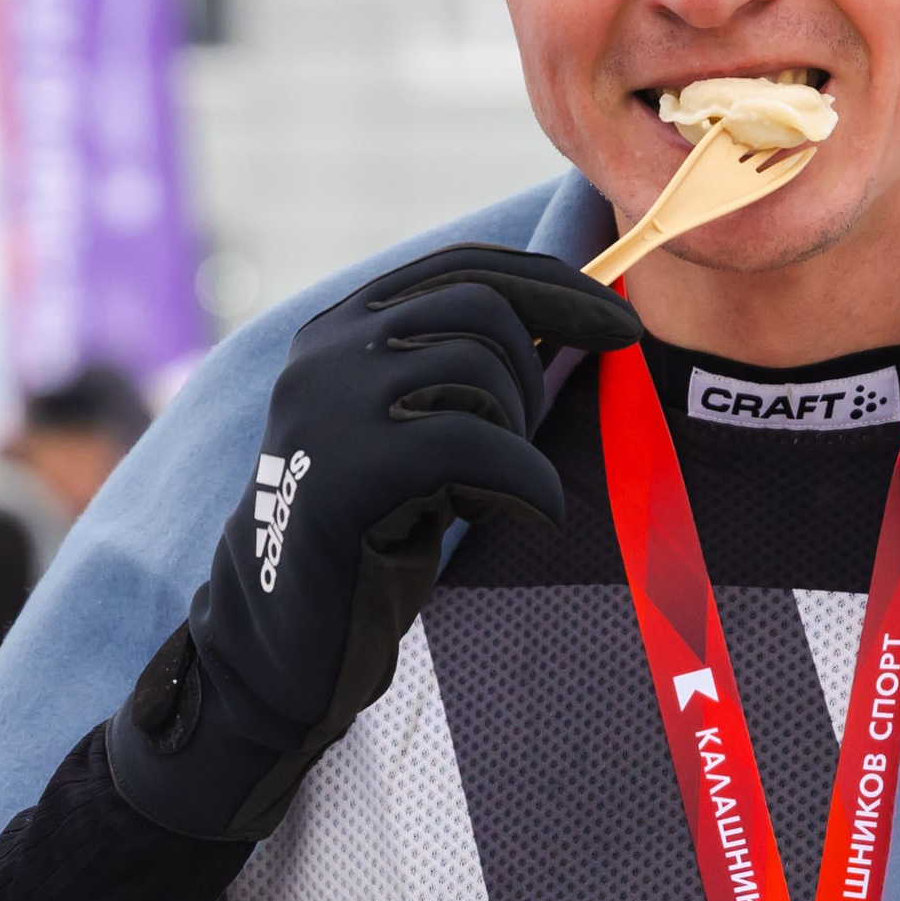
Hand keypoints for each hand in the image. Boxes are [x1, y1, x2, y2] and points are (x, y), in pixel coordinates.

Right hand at [107, 245, 639, 842]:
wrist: (279, 634)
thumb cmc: (368, 535)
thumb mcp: (412, 429)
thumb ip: (458, 371)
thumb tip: (569, 318)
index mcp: (343, 328)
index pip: (465, 266)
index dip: (554, 285)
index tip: (619, 322)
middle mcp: (328, 351)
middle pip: (480, 310)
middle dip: (534, 374)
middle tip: (524, 445)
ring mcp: (329, 404)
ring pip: (479, 371)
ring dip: (519, 435)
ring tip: (495, 492)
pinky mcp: (346, 468)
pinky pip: (474, 444)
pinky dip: (528, 482)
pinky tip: (532, 514)